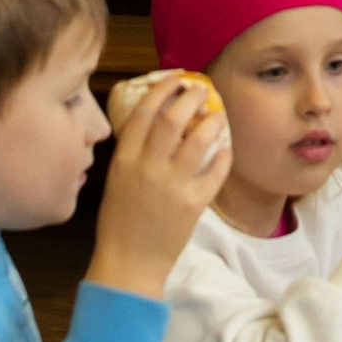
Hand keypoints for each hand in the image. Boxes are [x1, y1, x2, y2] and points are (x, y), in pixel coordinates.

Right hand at [91, 74, 231, 292]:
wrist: (129, 262)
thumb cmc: (120, 221)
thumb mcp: (117, 179)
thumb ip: (133, 151)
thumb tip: (155, 122)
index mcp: (124, 159)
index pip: (144, 112)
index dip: (162, 89)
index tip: (175, 79)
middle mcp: (148, 168)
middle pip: (173, 119)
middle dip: (190, 97)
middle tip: (201, 89)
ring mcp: (172, 186)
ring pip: (199, 140)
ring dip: (212, 121)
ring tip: (217, 114)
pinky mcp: (193, 204)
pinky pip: (215, 171)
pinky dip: (223, 156)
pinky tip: (225, 148)